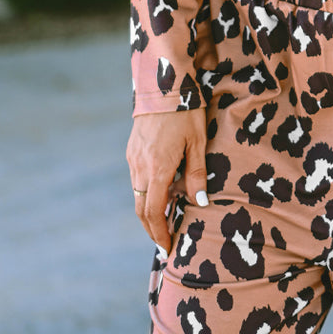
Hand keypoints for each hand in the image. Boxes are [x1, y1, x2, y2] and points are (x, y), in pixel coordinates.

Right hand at [126, 107, 207, 254]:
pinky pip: (137, 179)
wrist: (162, 84)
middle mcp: (140, 167)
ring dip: (151, 212)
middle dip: (152, 230)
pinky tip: (162, 194)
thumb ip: (197, 174)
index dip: (160, 234)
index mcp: (157, 169)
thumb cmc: (185, 112)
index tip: (167, 249)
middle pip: (142, 209)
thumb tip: (200, 202)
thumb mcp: (198, 142)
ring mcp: (133, 158)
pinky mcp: (132, 150)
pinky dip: (147, 193)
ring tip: (167, 223)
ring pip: (138, 195)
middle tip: (165, 244)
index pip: (154, 213)